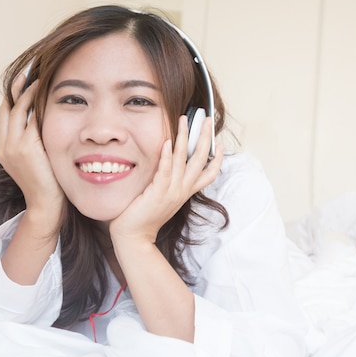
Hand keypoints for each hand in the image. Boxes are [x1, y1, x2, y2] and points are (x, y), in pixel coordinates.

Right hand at [0, 72, 64, 223]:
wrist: (47, 205)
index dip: (13, 96)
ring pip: (17, 110)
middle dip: (17, 87)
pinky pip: (29, 119)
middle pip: (7, 108)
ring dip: (27, 91)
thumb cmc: (49, 183)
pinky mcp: (25, 148)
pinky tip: (46, 94)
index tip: (24, 81)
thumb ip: (37, 142)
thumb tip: (48, 124)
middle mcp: (5, 146)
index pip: (6, 115)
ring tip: (39, 77)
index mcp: (4, 148)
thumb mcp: (38, 159)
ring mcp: (13, 147)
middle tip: (29, 71)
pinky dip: (36, 104)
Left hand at [109, 115, 222, 243]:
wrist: (134, 236)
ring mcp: (172, 191)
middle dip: (204, 138)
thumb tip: (169, 163)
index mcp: (186, 192)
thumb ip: (170, 182)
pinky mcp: (158, 192)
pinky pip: (165, 171)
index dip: (217, 159)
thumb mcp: (164, 197)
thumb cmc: (145, 216)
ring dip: (184, 138)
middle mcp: (183, 190)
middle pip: (200, 160)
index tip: (220, 143)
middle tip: (206, 120)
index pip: (209, 174)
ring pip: (183, 160)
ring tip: (184, 120)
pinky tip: (167, 142)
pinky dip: (167, 156)